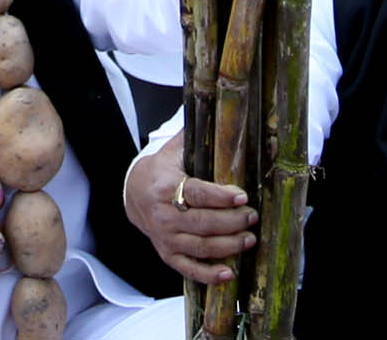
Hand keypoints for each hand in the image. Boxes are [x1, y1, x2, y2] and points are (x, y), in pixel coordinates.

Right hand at [125, 136, 255, 285]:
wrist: (133, 193)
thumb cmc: (163, 169)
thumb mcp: (174, 149)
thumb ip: (195, 135)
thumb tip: (219, 112)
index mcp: (166, 186)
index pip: (197, 193)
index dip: (221, 197)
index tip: (243, 197)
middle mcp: (164, 215)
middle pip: (203, 223)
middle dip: (232, 222)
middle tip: (253, 217)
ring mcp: (165, 238)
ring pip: (201, 247)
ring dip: (228, 246)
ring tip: (250, 239)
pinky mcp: (167, 255)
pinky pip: (189, 269)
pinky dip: (209, 275)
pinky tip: (229, 273)